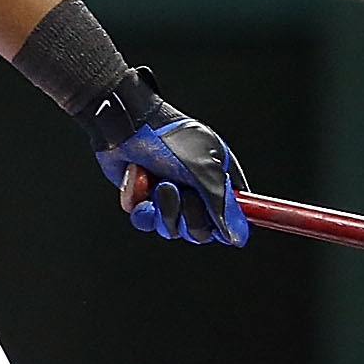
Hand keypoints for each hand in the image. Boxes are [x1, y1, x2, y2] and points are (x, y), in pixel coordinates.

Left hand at [74, 68, 249, 247]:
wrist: (128, 126)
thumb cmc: (170, 140)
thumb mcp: (204, 171)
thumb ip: (222, 206)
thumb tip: (235, 238)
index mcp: (219, 176)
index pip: (234, 212)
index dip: (228, 223)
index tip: (220, 227)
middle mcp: (196, 189)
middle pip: (201, 230)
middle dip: (188, 215)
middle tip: (180, 191)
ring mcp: (169, 196)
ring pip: (172, 229)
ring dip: (164, 208)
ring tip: (158, 182)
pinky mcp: (144, 199)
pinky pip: (146, 221)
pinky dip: (141, 204)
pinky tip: (141, 182)